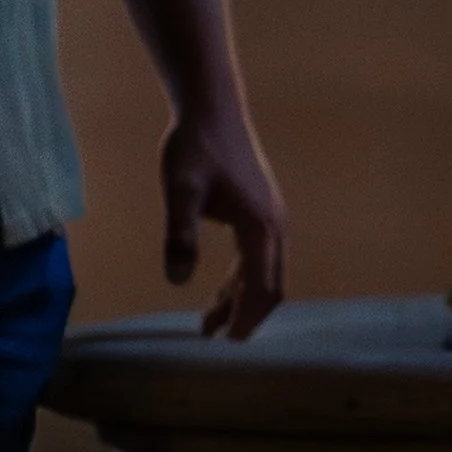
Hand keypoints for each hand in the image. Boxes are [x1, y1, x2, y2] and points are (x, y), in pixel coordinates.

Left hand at [162, 102, 285, 340]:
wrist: (212, 107)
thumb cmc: (195, 145)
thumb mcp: (180, 191)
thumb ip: (180, 235)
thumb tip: (177, 281)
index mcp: (261, 227)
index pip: (261, 288)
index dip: (245, 319)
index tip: (225, 344)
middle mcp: (274, 226)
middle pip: (269, 286)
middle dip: (245, 315)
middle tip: (213, 338)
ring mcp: (272, 217)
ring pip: (264, 272)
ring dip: (241, 299)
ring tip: (210, 322)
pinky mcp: (262, 210)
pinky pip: (259, 257)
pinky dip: (242, 279)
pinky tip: (220, 287)